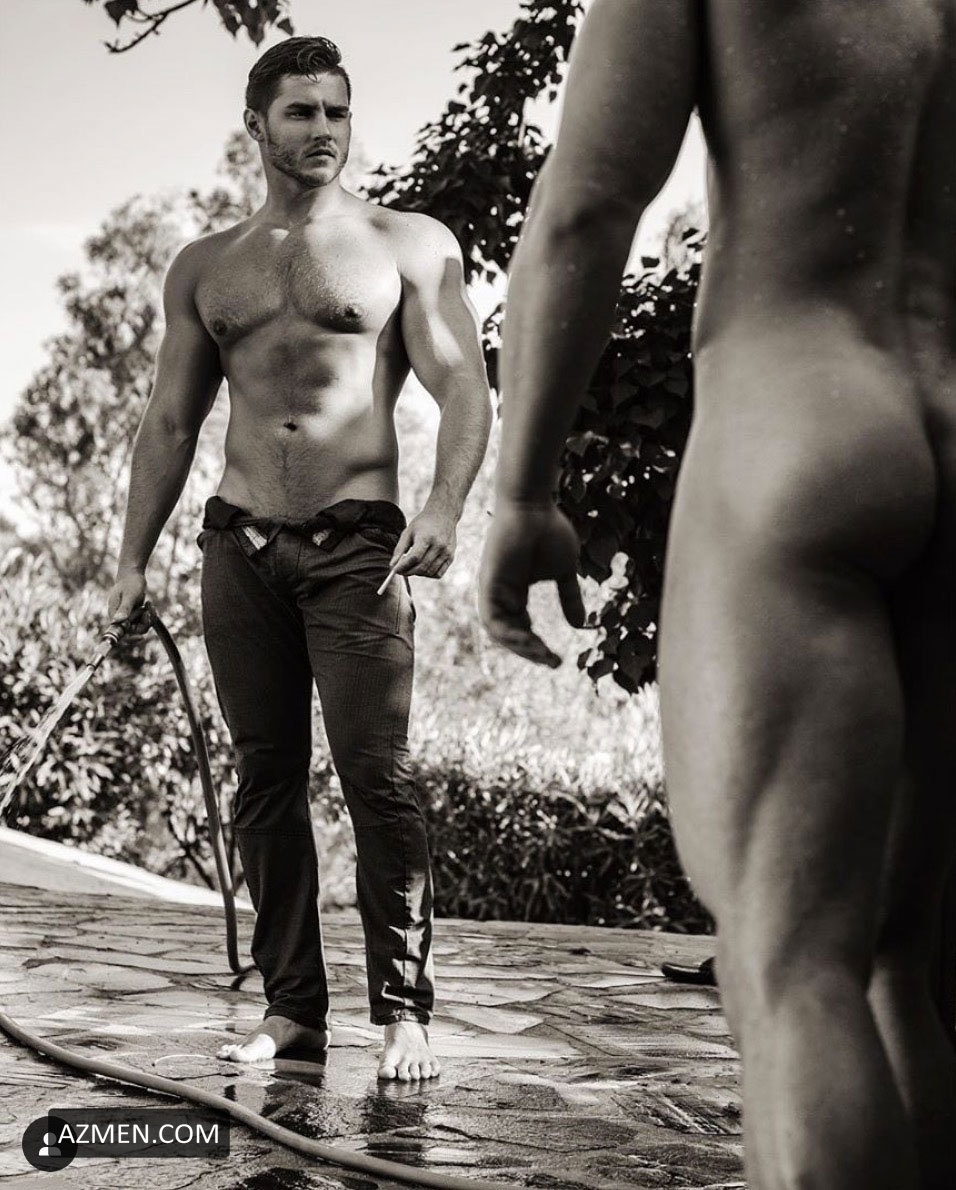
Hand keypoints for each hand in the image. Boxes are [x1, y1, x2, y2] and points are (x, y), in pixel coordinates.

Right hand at [106, 570, 149, 634]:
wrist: (133, 576)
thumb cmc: (129, 584)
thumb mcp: (129, 595)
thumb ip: (124, 608)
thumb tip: (117, 621)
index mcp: (114, 616)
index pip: (119, 634)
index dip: (129, 639)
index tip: (141, 637)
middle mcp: (120, 619)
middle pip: (133, 632)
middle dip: (144, 624)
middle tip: (147, 613)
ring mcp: (128, 618)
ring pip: (141, 627)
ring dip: (148, 618)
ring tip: (149, 605)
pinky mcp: (136, 616)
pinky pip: (145, 622)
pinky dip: (150, 615)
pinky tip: (149, 604)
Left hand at [390, 501, 457, 578]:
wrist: (443, 515)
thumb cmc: (423, 523)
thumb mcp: (408, 531)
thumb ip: (400, 549)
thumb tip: (392, 566)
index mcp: (426, 537)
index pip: (414, 557)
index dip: (403, 566)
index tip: (395, 570)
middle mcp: (439, 545)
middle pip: (422, 567)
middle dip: (408, 572)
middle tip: (401, 571)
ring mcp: (446, 552)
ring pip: (429, 572)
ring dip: (418, 573)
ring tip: (412, 567)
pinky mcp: (451, 557)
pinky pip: (439, 573)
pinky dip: (429, 574)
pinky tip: (423, 568)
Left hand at [478, 496, 584, 667]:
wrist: (533, 505)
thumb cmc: (548, 531)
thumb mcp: (563, 572)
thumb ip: (568, 597)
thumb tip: (580, 625)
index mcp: (515, 592)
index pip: (520, 627)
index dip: (536, 645)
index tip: (557, 659)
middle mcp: (500, 594)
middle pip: (509, 634)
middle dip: (530, 652)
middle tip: (552, 662)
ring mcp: (492, 589)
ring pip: (499, 631)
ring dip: (521, 647)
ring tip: (543, 656)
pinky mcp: (488, 583)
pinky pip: (492, 618)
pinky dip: (509, 633)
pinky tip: (529, 640)